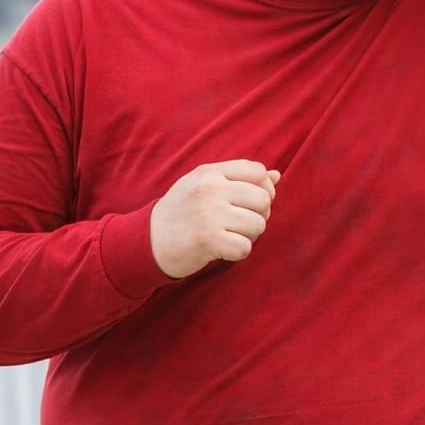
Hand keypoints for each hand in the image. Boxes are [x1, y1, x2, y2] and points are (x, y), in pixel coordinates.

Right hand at [149, 160, 280, 278]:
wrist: (147, 240)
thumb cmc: (182, 211)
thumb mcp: (205, 185)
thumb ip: (239, 178)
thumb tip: (277, 176)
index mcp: (210, 172)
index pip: (258, 172)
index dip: (264, 189)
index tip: (250, 203)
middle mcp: (210, 189)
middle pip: (264, 200)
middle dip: (257, 215)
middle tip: (238, 224)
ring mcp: (209, 214)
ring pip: (258, 225)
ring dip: (248, 236)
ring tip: (228, 235)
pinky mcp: (208, 240)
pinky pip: (246, 247)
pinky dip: (238, 252)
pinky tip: (222, 249)